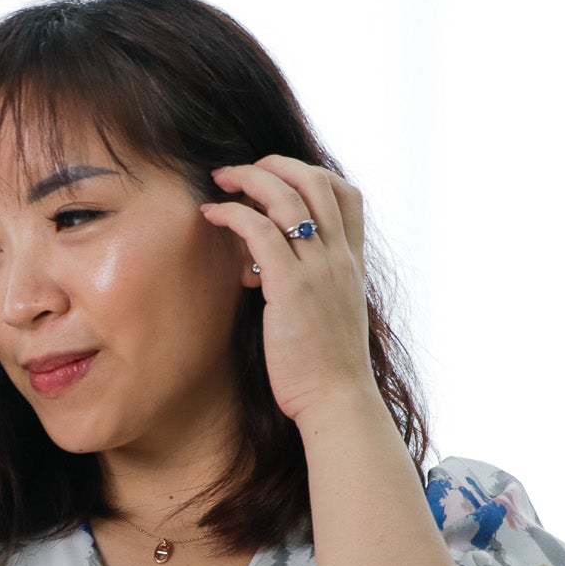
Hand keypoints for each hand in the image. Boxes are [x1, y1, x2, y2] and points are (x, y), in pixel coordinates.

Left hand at [200, 155, 375, 430]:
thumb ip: (318, 289)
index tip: (282, 180)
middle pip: (315, 181)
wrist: (338, 401)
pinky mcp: (290, 288)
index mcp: (352, 264)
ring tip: (220, 180)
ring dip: (248, 178)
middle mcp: (338, 258)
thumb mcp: (334, 318)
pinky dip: (233, 214)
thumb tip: (284, 276)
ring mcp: (318, 270)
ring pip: (286, 197)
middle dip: (275, 164)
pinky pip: (260, 231)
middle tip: (242, 170)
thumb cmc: (329, 371)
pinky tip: (212, 215)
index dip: (314, 175)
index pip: (347, 195)